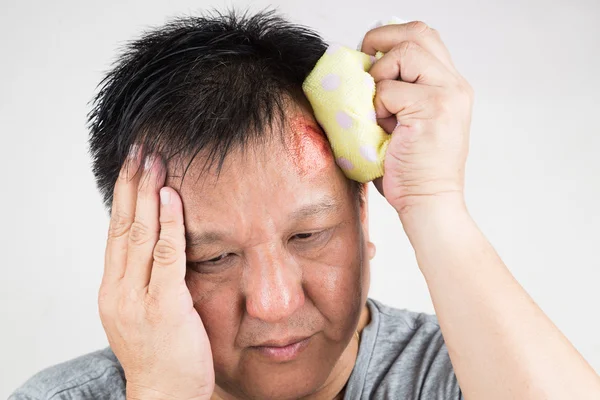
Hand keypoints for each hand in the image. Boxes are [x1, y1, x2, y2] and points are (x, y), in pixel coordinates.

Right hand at [98, 148, 213, 399]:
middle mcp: (118, 290)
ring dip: (148, 193)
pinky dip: (169, 223)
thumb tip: (159, 242)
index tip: (131, 166)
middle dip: (132, 184)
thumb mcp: (144, 311)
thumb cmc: (162, 353)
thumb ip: (146, 278)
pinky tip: (172, 196)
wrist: (165, 395)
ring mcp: (138, 298)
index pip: (116, 232)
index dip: (124, 197)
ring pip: (139, 234)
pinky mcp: (164, 306)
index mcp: (113, 289)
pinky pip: (166, 256)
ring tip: (154, 160)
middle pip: (122, 225)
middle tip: (140, 149)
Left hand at [363, 21, 473, 216]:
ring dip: (380, 77)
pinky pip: (388, 89)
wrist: (429, 202)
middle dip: (381, 40)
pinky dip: (377, 106)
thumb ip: (400, 92)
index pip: (424, 38)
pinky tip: (383, 129)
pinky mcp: (433, 108)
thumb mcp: (409, 122)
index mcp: (451, 86)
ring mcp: (448, 94)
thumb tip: (365, 67)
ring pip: (404, 53)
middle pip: (418, 32)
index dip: (391, 40)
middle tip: (364, 65)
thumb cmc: (412, 170)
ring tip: (380, 110)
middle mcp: (455, 85)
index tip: (370, 61)